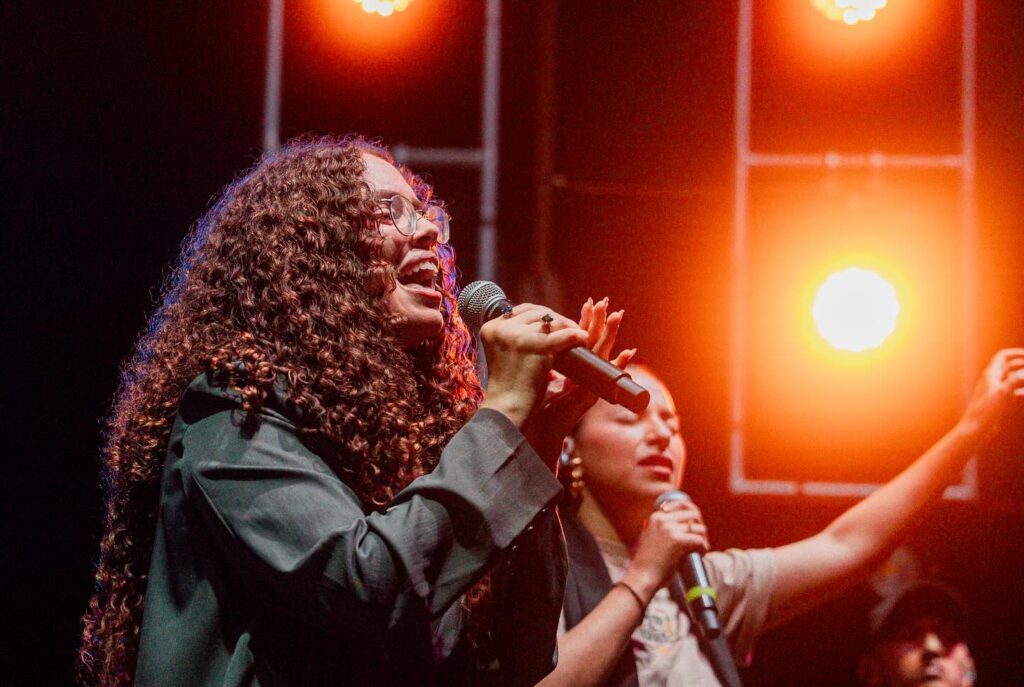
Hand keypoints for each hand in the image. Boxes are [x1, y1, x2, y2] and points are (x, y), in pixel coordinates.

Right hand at [479, 303, 587, 428]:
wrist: (508, 411)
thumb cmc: (510, 388)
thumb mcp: (506, 355)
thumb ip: (516, 337)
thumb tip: (541, 322)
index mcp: (491, 328)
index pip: (522, 311)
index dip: (541, 316)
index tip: (555, 325)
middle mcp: (502, 328)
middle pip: (538, 313)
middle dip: (557, 320)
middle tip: (572, 329)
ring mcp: (517, 335)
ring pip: (552, 321)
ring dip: (568, 326)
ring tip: (579, 336)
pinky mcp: (536, 346)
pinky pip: (563, 335)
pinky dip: (575, 336)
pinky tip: (583, 339)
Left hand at [521, 297, 635, 465]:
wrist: (536, 427)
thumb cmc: (535, 402)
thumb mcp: (539, 372)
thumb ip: (544, 356)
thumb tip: (535, 337)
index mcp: (573, 365)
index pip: (582, 337)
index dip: (586, 320)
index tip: (588, 302)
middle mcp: (585, 372)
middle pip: (596, 340)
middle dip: (601, 320)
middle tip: (605, 302)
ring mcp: (590, 382)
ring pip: (603, 352)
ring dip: (612, 334)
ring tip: (617, 315)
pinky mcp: (592, 393)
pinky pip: (608, 375)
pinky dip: (621, 365)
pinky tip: (628, 353)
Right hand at [621, 499, 708, 602]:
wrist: (642, 576)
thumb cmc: (647, 562)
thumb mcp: (650, 537)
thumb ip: (661, 528)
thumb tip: (684, 525)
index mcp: (656, 517)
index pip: (681, 504)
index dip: (693, 513)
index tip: (697, 524)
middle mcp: (663, 520)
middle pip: (693, 514)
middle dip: (700, 527)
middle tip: (702, 539)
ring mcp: (670, 529)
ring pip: (699, 528)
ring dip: (703, 539)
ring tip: (701, 549)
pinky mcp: (677, 541)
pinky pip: (699, 540)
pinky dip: (703, 548)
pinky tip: (701, 554)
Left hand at [957, 348, 1023, 437]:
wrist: (975, 429)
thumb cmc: (985, 411)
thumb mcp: (1002, 393)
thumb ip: (1015, 380)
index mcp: (990, 374)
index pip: (1003, 356)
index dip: (1017, 353)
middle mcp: (992, 380)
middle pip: (1010, 366)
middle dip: (1023, 365)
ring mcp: (995, 390)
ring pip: (1012, 379)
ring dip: (1022, 378)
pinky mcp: (998, 401)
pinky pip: (1013, 391)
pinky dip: (1021, 390)